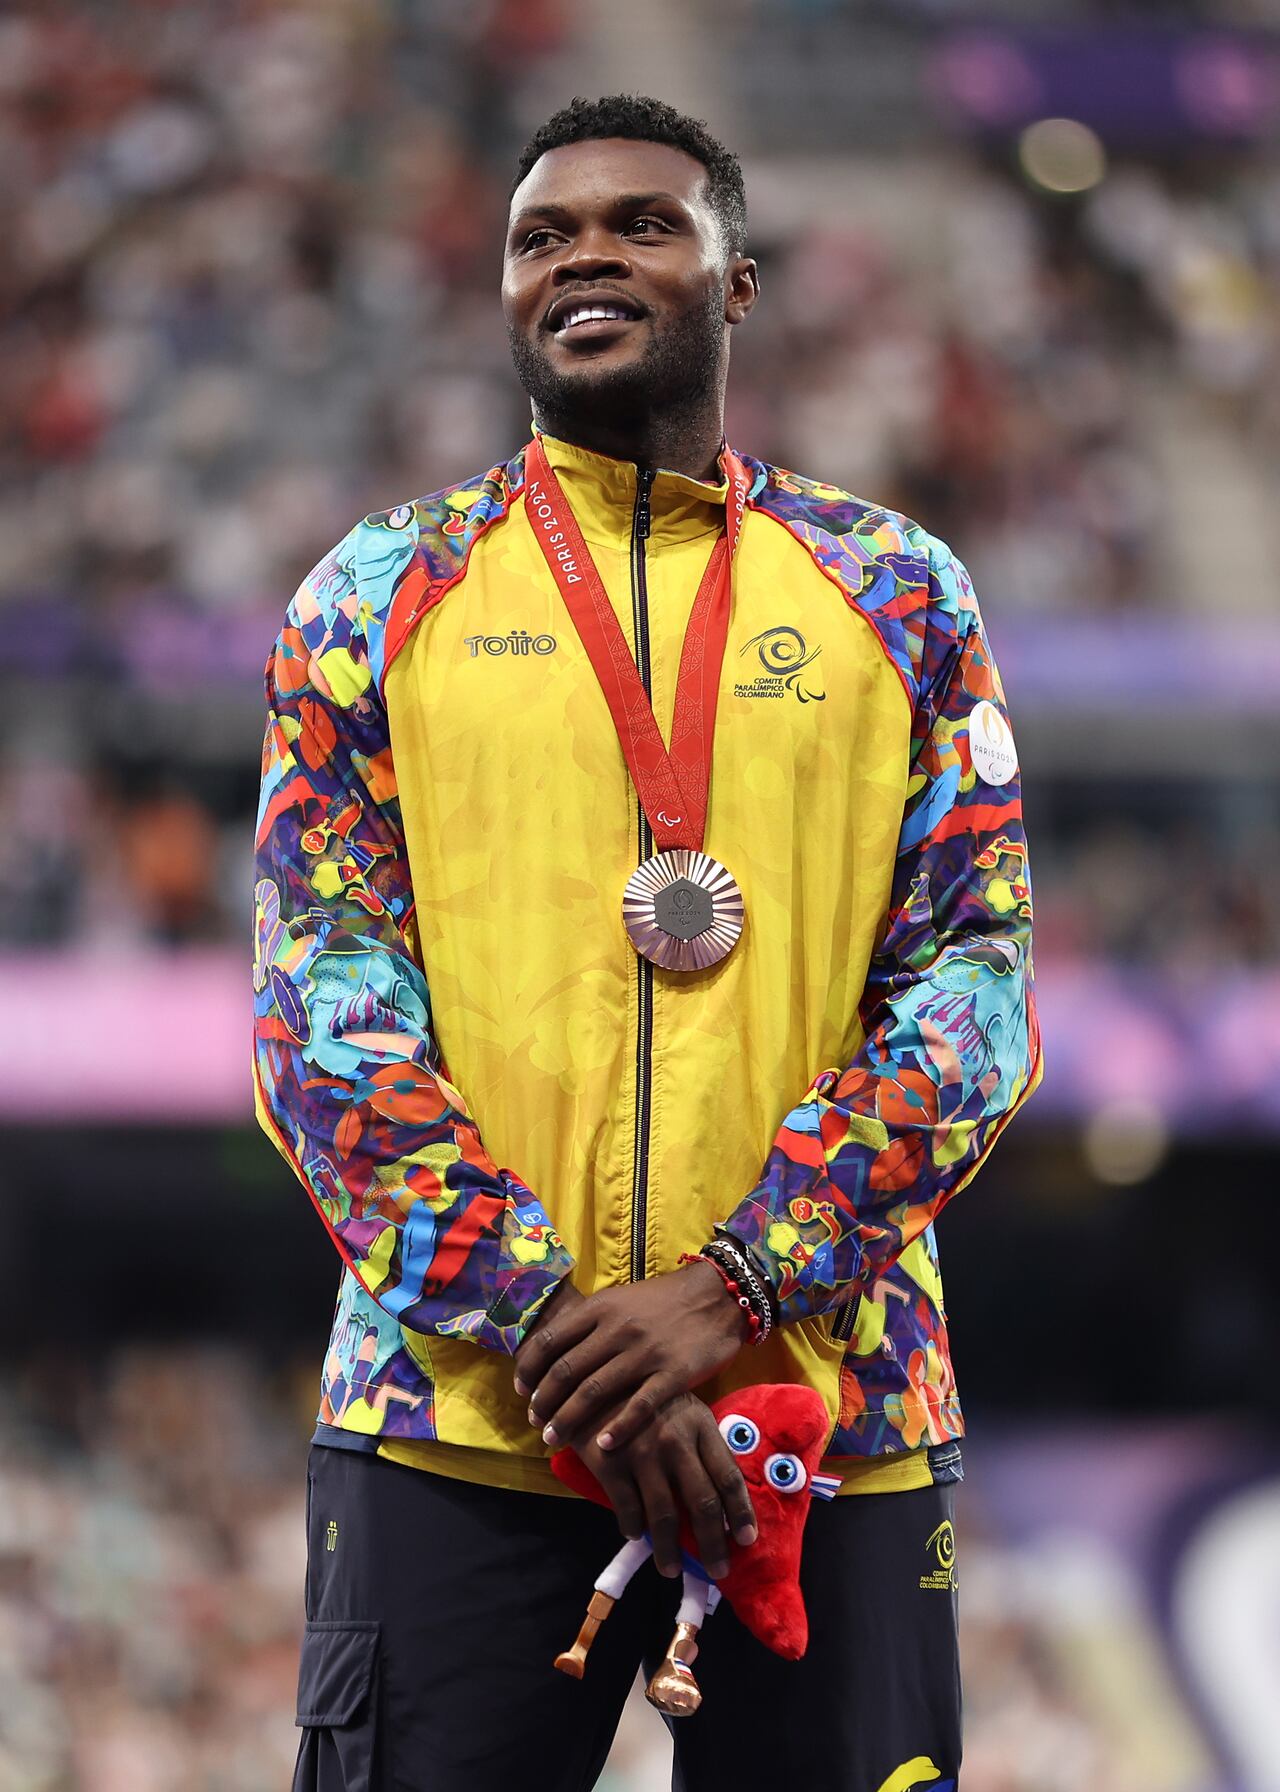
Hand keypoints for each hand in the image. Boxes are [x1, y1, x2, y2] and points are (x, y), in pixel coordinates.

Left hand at [514, 1260, 747, 1454]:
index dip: (529, 1368)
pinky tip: (603, 1445)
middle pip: (566, 1371)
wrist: (719, 1295)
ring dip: (568, 1419)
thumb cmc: (665, 1300)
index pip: (551, 1340)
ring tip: (553, 1438)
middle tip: (534, 1422)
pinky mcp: (672, 1374)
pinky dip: (618, 1428)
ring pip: (594, 1391)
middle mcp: (617, 1329)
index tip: (521, 1390)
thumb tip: (557, 1349)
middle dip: (544, 1401)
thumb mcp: (622, 1299)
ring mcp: (645, 1352)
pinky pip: (639, 1406)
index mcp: (601, 1308)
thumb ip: (592, 1323)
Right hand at [574, 1391, 756, 1579]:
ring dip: (669, 1550)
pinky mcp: (610, 1463)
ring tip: (671, 1569)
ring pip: (664, 1515)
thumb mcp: (681, 1409)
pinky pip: (628, 1509)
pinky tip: (634, 1534)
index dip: (741, 1512)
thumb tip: (720, 1494)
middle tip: (718, 1571)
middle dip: (713, 1544)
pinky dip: (633, 1528)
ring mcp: (642, 1453)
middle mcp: (675, 1440)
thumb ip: (700, 1444)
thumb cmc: (643, 1397)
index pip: (728, 1476)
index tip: (747, 1540)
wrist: (590, 1380)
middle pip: (703, 1502)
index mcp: (699, 1425)